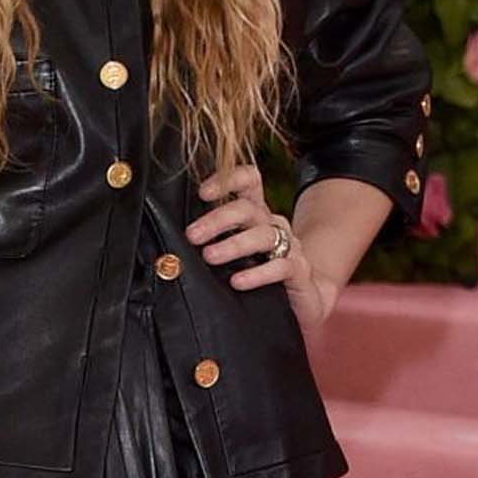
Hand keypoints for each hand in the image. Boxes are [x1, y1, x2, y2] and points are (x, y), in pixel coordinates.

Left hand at [187, 164, 338, 332]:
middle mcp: (273, 224)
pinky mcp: (299, 271)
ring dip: (234, 244)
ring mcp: (289, 245)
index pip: (249, 181)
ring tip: (210, 256)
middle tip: (192, 236)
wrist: (307, 297)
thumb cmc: (262, 272)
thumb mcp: (237, 252)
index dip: (228, 180)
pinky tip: (237, 282)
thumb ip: (213, 243)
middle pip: (247, 209)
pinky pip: (281, 267)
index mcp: (257, 213)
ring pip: (264, 235)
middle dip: (217, 219)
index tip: (203, 192)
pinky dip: (257, 274)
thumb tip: (169, 250)